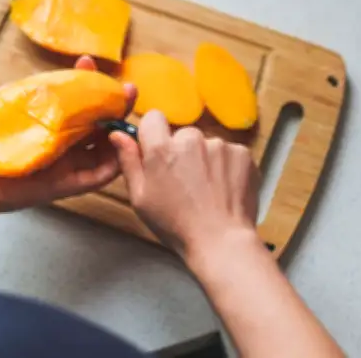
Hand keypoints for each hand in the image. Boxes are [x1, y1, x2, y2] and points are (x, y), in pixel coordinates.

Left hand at [0, 56, 136, 218]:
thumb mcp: (1, 100)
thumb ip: (29, 89)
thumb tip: (55, 77)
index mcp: (49, 119)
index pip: (78, 98)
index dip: (88, 81)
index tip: (88, 64)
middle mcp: (63, 140)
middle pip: (100, 121)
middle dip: (115, 102)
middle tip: (127, 88)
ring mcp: (68, 162)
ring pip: (106, 147)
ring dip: (121, 128)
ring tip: (128, 108)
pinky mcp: (68, 184)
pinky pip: (101, 175)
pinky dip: (117, 161)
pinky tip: (122, 141)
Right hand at [108, 110, 261, 260]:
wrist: (221, 241)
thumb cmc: (176, 224)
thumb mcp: (140, 198)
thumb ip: (129, 161)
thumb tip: (118, 134)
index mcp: (162, 148)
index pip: (153, 118)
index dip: (154, 134)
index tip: (158, 153)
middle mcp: (191, 139)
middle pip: (182, 134)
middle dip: (182, 152)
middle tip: (185, 182)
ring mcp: (220, 145)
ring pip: (207, 145)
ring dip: (205, 160)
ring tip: (207, 190)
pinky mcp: (242, 153)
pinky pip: (229, 153)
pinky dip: (226, 167)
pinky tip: (224, 189)